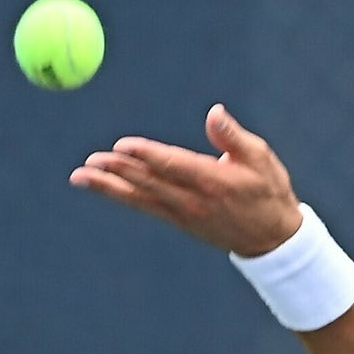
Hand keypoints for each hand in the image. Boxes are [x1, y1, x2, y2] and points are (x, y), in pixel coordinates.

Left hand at [71, 104, 304, 256]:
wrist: (274, 241)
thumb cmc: (270, 191)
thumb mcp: (261, 159)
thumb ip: (234, 136)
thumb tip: (214, 112)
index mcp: (214, 182)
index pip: (173, 166)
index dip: (146, 155)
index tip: (123, 145)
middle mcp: (194, 201)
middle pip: (150, 183)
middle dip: (118, 171)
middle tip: (91, 160)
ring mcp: (184, 215)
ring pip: (141, 198)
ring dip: (109, 186)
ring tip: (80, 176)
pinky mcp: (179, 221)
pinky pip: (145, 207)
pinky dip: (121, 195)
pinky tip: (102, 186)